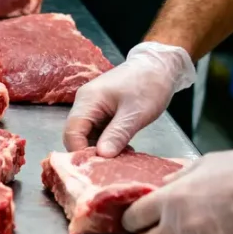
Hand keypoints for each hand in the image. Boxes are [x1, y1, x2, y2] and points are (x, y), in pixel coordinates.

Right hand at [64, 42, 196, 156]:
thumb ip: (117, 134)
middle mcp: (85, 104)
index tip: (98, 167)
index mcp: (88, 100)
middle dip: (92, 153)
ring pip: (88, 136)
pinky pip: (98, 132)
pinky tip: (123, 149)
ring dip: (102, 149)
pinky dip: (108, 143)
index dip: (80, 152)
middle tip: (112, 166)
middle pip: (77, 136)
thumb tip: (102, 156)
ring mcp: (93, 107)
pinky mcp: (103, 112)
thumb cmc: (149, 84)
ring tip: (121, 158)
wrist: (160, 67)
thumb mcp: (135, 113)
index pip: (71, 132)